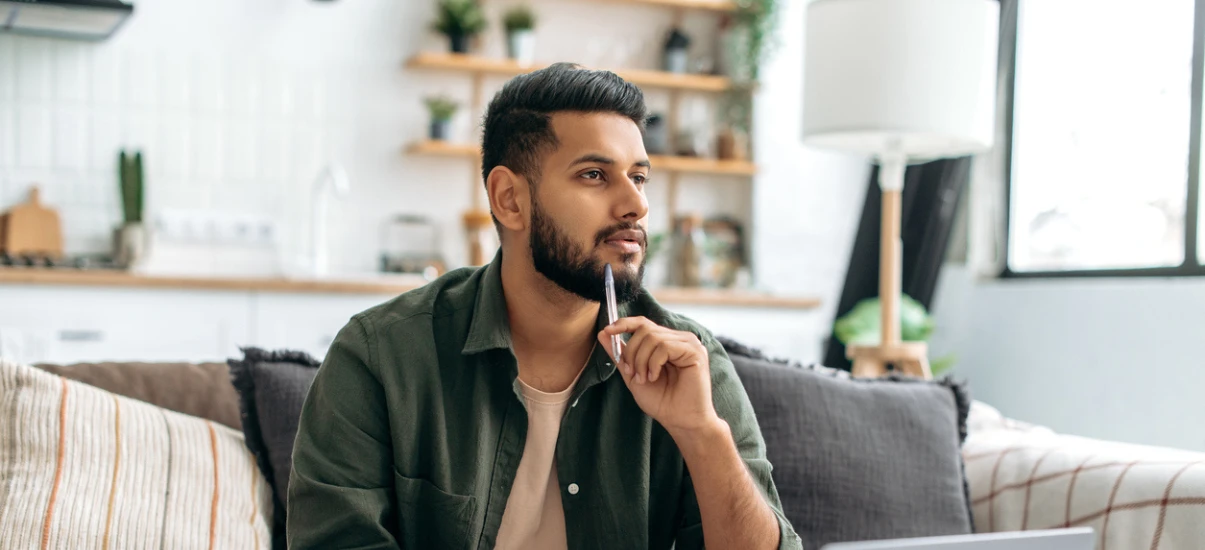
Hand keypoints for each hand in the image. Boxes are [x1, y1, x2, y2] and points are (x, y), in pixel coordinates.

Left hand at [598, 317, 720, 434]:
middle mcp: (679, 339)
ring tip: (644, 379)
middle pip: (645, 329)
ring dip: (641, 361)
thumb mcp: (633, 375)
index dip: (624, 324)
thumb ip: (621, 354)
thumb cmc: (662, 402)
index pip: (643, 323)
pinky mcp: (695, 352)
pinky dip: (653, 363)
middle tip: (632, 373)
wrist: (680, 421)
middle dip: (632, 352)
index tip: (607, 331)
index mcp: (667, 342)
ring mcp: (689, 344)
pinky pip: (664, 347)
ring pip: (653, 337)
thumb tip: (603, 333)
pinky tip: (655, 377)